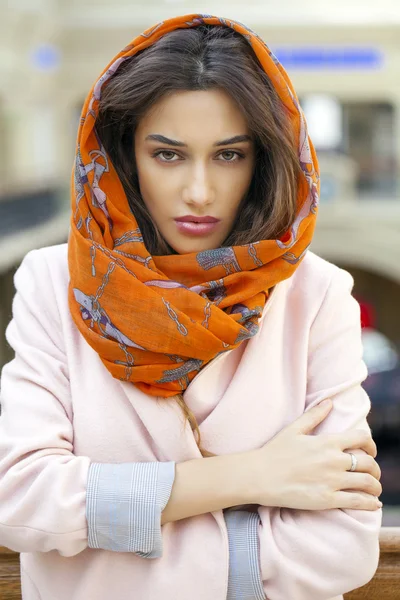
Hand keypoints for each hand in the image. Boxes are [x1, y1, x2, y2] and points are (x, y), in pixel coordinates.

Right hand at [249, 399, 381, 510]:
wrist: (259, 476)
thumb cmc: (274, 451)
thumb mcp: (294, 429)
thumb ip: (314, 415)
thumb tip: (329, 402)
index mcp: (327, 442)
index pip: (362, 438)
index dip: (371, 444)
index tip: (370, 451)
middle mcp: (333, 460)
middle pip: (368, 463)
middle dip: (375, 468)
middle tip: (372, 473)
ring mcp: (331, 481)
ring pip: (367, 483)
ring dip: (375, 486)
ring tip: (373, 489)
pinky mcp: (327, 499)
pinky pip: (357, 502)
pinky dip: (370, 503)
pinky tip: (373, 504)